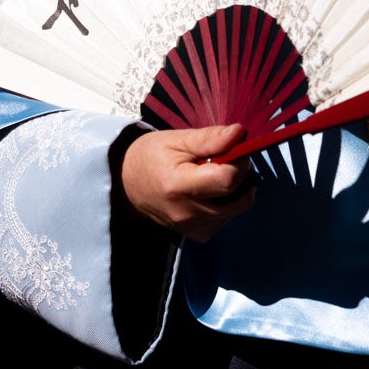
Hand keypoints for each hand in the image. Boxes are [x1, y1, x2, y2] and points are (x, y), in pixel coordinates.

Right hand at [120, 123, 258, 241]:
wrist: (127, 184)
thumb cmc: (151, 156)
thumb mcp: (177, 139)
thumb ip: (209, 138)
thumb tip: (239, 133)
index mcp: (179, 187)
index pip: (228, 180)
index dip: (239, 161)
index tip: (233, 147)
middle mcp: (188, 215)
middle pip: (239, 197)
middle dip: (242, 173)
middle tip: (226, 158)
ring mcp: (194, 229)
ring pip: (238, 207)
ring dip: (237, 188)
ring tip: (214, 172)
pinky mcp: (199, 235)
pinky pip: (229, 216)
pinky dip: (229, 200)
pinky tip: (210, 189)